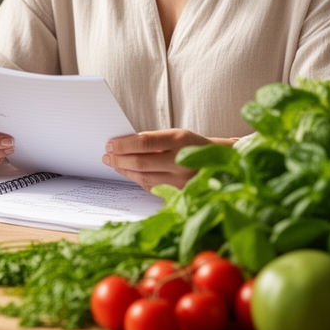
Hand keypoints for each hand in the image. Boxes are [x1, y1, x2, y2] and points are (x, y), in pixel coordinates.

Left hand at [102, 129, 238, 190]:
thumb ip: (153, 140)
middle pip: (142, 162)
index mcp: (181, 140)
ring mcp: (182, 180)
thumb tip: (123, 145)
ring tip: (113, 163)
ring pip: (144, 178)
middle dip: (119, 159)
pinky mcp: (181, 195)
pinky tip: (128, 173)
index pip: (145, 142)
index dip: (124, 144)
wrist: (223, 162)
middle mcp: (182, 161)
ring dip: (125, 170)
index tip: (110, 144)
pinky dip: (137, 180)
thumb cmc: (194, 145)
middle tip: (106, 155)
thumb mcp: (177, 134)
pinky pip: (152, 188)